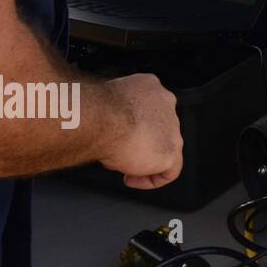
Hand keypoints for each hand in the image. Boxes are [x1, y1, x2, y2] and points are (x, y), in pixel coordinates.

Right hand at [99, 73, 182, 189]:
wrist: (101, 119)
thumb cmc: (94, 110)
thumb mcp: (105, 102)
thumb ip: (115, 112)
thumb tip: (109, 127)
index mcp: (150, 87)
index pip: (149, 109)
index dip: (135, 126)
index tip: (121, 136)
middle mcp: (165, 104)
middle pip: (159, 128)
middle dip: (141, 142)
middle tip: (120, 152)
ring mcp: (172, 127)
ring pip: (165, 147)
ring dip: (145, 159)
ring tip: (122, 165)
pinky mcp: (171, 150)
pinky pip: (170, 171)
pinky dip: (152, 179)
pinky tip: (132, 179)